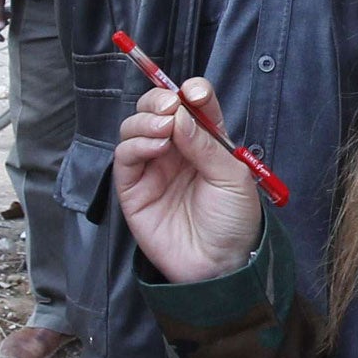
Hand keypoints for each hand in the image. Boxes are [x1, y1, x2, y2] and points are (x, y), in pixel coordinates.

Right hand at [113, 78, 262, 283]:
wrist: (219, 265)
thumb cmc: (233, 222)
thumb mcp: (233, 177)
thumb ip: (206, 144)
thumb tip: (180, 114)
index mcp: (205, 142)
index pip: (192, 105)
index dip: (191, 92)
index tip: (194, 93)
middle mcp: (176, 150)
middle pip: (156, 109)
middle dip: (159, 100)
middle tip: (171, 106)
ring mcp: (152, 168)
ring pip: (135, 127)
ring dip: (146, 120)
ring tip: (164, 129)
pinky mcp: (133, 189)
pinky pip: (124, 157)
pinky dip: (136, 145)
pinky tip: (155, 147)